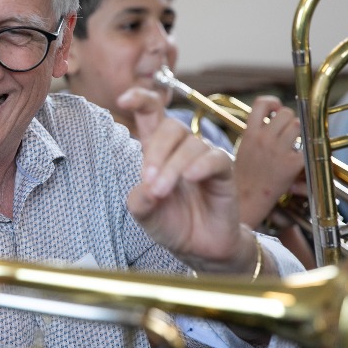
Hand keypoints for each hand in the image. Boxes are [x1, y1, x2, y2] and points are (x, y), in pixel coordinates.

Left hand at [119, 87, 257, 273]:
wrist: (200, 248)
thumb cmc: (173, 224)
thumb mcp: (145, 214)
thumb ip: (139, 201)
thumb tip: (144, 188)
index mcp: (158, 151)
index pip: (152, 114)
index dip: (140, 99)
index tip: (122, 99)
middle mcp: (181, 149)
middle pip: (171, 126)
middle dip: (156, 152)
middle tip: (149, 181)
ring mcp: (204, 157)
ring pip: (191, 145)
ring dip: (173, 167)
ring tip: (162, 192)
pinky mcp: (224, 171)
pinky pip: (215, 158)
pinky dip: (201, 165)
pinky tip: (191, 177)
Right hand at [235, 96, 304, 226]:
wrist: (246, 199)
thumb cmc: (244, 176)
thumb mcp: (243, 148)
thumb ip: (256, 132)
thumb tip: (273, 116)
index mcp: (250, 133)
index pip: (262, 103)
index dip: (272, 103)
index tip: (275, 110)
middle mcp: (264, 139)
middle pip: (286, 113)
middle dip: (289, 120)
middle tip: (287, 132)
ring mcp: (278, 150)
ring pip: (298, 125)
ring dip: (299, 132)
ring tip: (293, 143)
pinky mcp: (291, 164)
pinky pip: (307, 146)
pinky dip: (306, 150)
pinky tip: (299, 156)